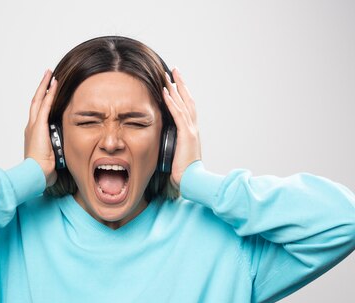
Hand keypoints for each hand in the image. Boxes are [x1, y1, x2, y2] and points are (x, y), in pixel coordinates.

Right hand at [24, 69, 58, 186]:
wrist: (36, 174)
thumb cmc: (43, 169)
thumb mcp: (53, 154)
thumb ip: (57, 145)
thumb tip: (66, 143)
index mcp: (34, 133)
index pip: (38, 112)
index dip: (43, 100)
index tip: (49, 91)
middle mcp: (31, 126)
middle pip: (36, 102)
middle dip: (42, 88)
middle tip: (48, 75)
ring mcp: (33, 125)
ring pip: (39, 100)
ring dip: (45, 86)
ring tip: (50, 75)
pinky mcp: (38, 126)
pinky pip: (45, 106)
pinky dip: (49, 94)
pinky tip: (54, 84)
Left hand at [162, 67, 201, 188]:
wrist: (192, 181)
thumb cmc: (183, 172)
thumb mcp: (176, 154)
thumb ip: (170, 144)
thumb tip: (161, 141)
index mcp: (191, 132)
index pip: (187, 108)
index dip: (181, 94)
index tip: (174, 83)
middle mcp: (193, 128)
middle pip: (188, 100)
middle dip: (181, 84)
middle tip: (175, 70)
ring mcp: (191, 130)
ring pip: (184, 103)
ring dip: (175, 88)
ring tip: (168, 75)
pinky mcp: (186, 135)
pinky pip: (178, 114)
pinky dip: (172, 101)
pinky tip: (166, 91)